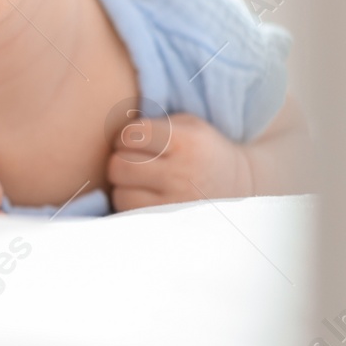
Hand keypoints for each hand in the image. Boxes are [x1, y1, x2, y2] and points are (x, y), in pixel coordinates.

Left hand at [107, 114, 252, 211]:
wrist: (239, 185)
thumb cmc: (202, 149)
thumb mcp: (187, 124)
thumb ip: (152, 124)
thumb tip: (107, 132)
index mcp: (185, 142)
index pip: (129, 135)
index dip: (124, 137)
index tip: (133, 141)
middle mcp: (181, 174)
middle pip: (119, 165)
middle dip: (120, 160)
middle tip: (132, 160)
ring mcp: (175, 203)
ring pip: (120, 193)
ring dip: (123, 185)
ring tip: (138, 180)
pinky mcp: (169, 222)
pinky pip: (129, 213)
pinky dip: (130, 203)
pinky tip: (144, 196)